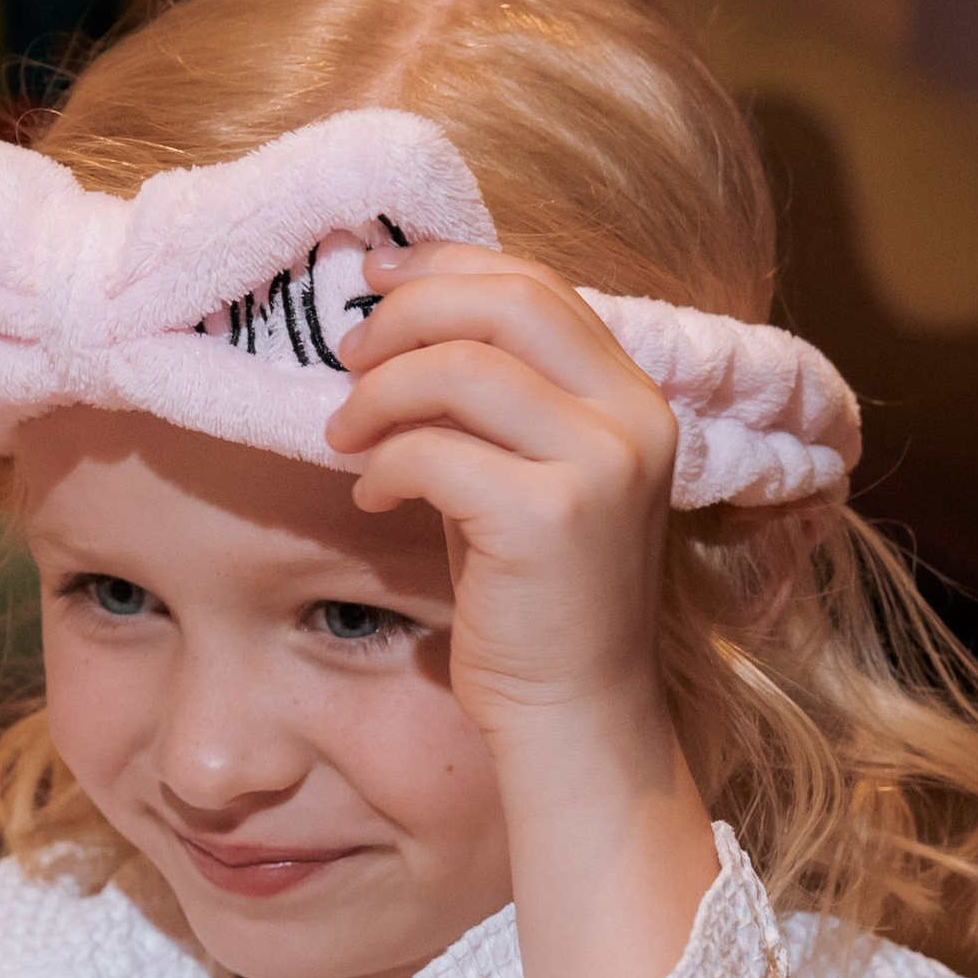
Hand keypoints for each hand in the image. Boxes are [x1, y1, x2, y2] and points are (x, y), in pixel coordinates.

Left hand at [328, 242, 678, 750]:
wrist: (572, 711)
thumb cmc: (531, 595)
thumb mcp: (522, 472)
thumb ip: (490, 398)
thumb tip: (395, 321)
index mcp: (631, 394)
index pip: (536, 285)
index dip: (446, 265)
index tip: (375, 277)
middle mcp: (633, 417)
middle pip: (505, 303)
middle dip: (406, 315)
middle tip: (347, 354)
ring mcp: (601, 465)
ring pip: (461, 368)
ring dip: (380, 394)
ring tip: (345, 435)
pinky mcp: (550, 519)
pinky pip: (434, 453)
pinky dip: (384, 467)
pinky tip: (373, 499)